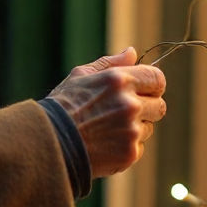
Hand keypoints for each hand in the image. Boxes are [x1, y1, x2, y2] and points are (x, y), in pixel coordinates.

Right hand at [46, 47, 166, 178]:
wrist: (48, 142)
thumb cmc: (62, 106)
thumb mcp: (81, 76)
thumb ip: (111, 63)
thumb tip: (132, 52)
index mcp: (120, 80)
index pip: (157, 79)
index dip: (152, 85)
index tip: (143, 91)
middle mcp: (130, 104)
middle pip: (159, 105)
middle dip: (146, 108)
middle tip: (123, 113)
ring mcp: (132, 130)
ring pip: (148, 128)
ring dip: (135, 128)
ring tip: (107, 130)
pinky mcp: (130, 153)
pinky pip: (138, 148)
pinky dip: (126, 147)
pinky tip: (105, 144)